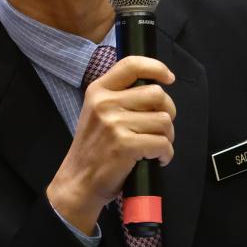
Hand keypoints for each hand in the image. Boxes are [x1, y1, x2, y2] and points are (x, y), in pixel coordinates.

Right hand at [47, 55, 175, 234]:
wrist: (78, 181)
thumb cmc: (94, 149)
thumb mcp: (97, 112)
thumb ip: (120, 96)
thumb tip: (157, 89)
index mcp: (98, 90)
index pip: (132, 65)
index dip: (156, 67)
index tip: (169, 78)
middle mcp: (105, 103)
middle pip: (157, 94)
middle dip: (167, 112)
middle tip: (160, 128)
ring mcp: (114, 124)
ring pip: (164, 120)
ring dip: (167, 136)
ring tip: (155, 146)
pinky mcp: (125, 145)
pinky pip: (163, 143)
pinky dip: (165, 154)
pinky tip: (154, 159)